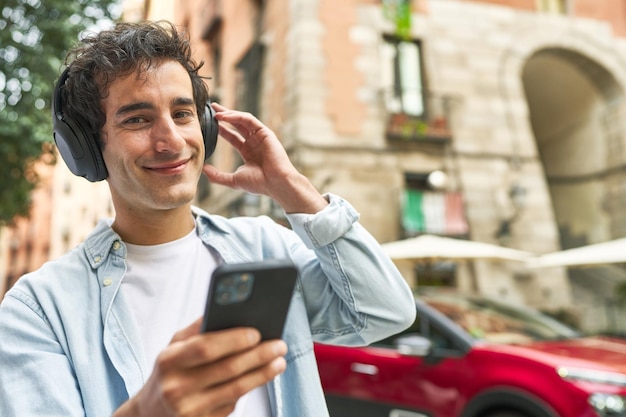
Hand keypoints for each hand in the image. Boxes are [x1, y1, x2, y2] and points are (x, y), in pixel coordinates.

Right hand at [114, 318, 286, 416]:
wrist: (150, 413)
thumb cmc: (170, 370)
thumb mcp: (174, 347)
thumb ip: (197, 329)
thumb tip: (228, 308)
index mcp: (169, 361)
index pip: (205, 347)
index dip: (233, 339)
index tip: (257, 333)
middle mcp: (177, 387)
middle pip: (227, 369)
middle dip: (258, 355)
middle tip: (279, 345)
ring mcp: (190, 410)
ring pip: (236, 389)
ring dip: (263, 374)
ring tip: (280, 361)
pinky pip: (233, 404)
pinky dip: (250, 387)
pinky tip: (263, 376)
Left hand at [202, 103, 327, 213]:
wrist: (276, 183)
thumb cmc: (259, 183)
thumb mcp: (233, 180)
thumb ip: (217, 176)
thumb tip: (203, 169)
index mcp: (248, 151)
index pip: (232, 136)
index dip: (221, 129)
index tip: (209, 123)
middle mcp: (254, 142)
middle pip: (237, 124)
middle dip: (224, 115)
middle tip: (211, 108)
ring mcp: (260, 136)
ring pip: (242, 120)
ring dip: (229, 114)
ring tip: (215, 112)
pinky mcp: (265, 132)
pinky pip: (249, 120)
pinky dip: (237, 116)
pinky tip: (225, 117)